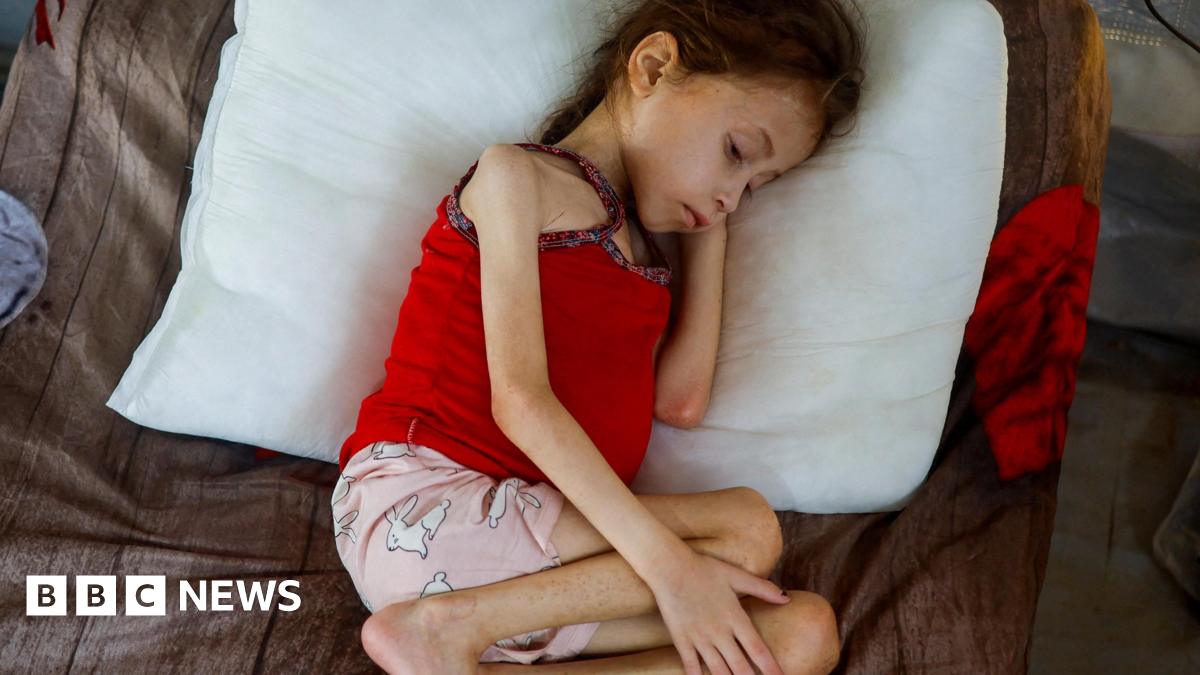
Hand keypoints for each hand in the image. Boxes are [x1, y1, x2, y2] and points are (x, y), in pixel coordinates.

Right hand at [645, 547, 790, 674]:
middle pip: (740, 667)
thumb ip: (762, 588)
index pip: (758, 650)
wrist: (669, 566)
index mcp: (735, 617)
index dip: (771, 668)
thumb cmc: (703, 568)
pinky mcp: (681, 639)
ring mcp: (699, 638)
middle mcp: (719, 632)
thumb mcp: (735, 575)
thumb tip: (787, 598)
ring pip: (718, 671)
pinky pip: (691, 665)